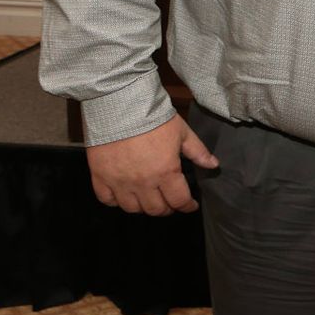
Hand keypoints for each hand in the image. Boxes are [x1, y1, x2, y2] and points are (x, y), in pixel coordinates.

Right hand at [86, 115, 218, 215]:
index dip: (187, 206)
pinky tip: (123, 195)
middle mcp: (142, 183)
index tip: (190, 205)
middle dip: (167, 208)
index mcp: (165, 172)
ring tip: (148, 198)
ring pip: (132, 208)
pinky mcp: (100, 176)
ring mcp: (119, 182)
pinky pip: (106, 199)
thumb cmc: (153, 117)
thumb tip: (214, 165)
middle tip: (170, 201)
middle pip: (156, 209)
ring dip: (143, 207)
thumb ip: (198, 152)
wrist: (120, 105)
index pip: (179, 201)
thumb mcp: (182, 132)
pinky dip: (116, 201)